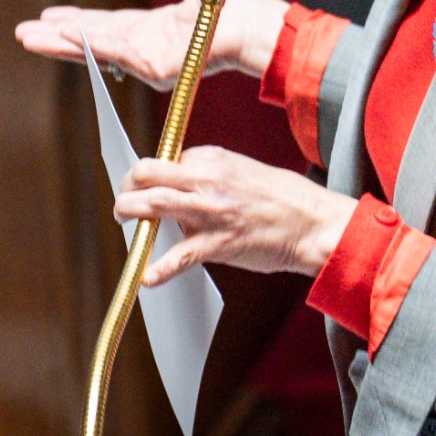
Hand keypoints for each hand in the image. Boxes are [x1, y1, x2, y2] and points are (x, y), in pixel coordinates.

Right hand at [15, 0, 289, 88]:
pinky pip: (111, 49)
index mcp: (156, 30)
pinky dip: (83, 40)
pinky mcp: (152, 64)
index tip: (53, 17)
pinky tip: (58, 32)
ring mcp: (147, 58)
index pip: (109, 26)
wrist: (257, 27)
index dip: (80, 22)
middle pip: (92, 40)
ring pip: (94, 46)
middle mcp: (146, 46)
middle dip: (57, 37)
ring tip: (28, 36)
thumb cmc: (241, 12)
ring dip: (59, 41)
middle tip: (24, 33)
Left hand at [118, 146, 356, 283]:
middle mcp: (206, 180)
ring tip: (124, 221)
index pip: (164, 161)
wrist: (312, 223)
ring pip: (153, 205)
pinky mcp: (217, 244)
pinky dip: (159, 269)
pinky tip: (146, 277)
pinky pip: (179, 256)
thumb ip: (208, 173)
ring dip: (128, 213)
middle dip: (127, 188)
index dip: (151, 176)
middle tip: (125, 201)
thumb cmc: (283, 198)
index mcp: (211, 158)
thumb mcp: (241, 169)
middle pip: (147, 174)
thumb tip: (180, 183)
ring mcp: (209, 212)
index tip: (147, 188)